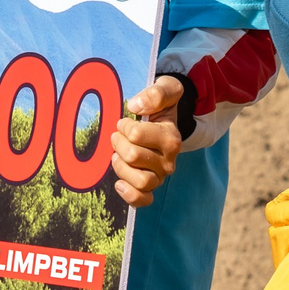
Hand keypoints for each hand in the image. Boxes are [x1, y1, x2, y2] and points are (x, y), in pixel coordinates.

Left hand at [112, 81, 181, 207]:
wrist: (165, 119)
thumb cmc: (162, 105)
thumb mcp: (166, 89)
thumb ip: (157, 93)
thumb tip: (136, 106)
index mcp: (171, 137)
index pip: (136, 135)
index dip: (124, 125)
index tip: (125, 120)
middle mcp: (169, 160)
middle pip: (133, 157)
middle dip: (118, 143)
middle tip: (117, 135)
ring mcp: (160, 176)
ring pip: (140, 181)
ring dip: (121, 167)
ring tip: (117, 155)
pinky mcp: (151, 187)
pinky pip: (142, 200)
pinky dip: (130, 195)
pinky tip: (118, 183)